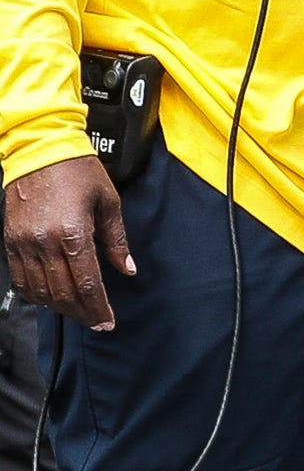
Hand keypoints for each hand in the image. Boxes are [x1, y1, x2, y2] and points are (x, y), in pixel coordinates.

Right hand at [3, 155, 135, 328]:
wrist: (40, 149)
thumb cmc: (77, 170)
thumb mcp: (108, 202)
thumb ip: (116, 240)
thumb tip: (126, 268)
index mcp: (73, 233)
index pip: (87, 283)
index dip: (98, 308)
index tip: (106, 321)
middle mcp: (45, 242)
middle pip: (64, 293)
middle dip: (82, 312)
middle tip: (95, 320)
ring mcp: (24, 243)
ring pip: (40, 290)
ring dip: (60, 306)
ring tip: (77, 310)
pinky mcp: (11, 240)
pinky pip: (21, 278)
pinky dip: (35, 294)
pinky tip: (50, 297)